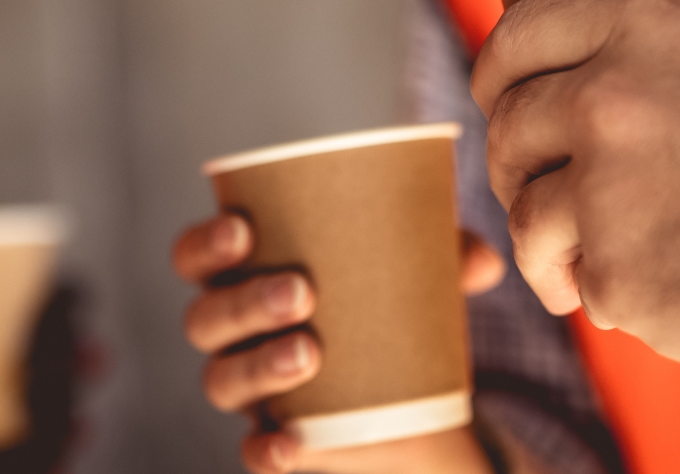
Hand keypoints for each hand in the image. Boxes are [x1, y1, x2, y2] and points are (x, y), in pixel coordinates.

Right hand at [173, 213, 504, 473]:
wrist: (396, 387)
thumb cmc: (378, 298)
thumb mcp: (406, 270)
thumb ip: (443, 256)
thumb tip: (484, 260)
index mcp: (242, 274)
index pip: (195, 256)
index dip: (205, 244)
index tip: (245, 230)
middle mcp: (231, 333)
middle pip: (206, 319)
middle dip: (246, 302)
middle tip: (301, 291)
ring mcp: (248, 389)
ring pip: (222, 380)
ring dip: (259, 366)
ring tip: (309, 353)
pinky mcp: (272, 436)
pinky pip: (251, 449)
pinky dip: (265, 448)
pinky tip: (290, 443)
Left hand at [471, 0, 679, 382]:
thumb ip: (658, 66)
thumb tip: (588, 88)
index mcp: (644, 25)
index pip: (520, 32)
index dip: (496, 69)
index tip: (495, 96)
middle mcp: (609, 93)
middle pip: (510, 124)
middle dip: (513, 162)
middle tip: (535, 188)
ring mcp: (604, 183)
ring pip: (526, 212)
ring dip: (544, 245)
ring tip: (577, 268)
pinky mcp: (613, 268)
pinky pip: (576, 281)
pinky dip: (599, 294)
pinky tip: (646, 297)